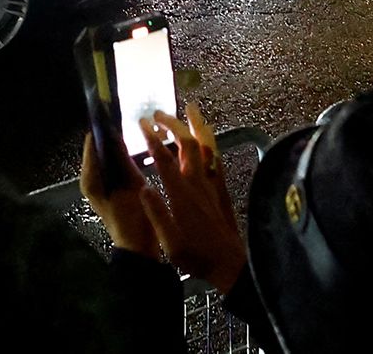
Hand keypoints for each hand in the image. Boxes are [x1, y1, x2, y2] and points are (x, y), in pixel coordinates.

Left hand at [80, 134, 157, 256]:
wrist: (138, 248)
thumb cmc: (134, 218)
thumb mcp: (132, 185)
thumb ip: (123, 159)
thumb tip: (116, 134)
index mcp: (90, 178)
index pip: (91, 142)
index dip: (102, 128)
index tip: (116, 114)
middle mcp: (90, 181)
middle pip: (98, 149)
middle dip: (111, 137)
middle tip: (131, 123)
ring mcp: (99, 187)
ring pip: (107, 158)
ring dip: (118, 148)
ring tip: (135, 135)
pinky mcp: (109, 192)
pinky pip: (113, 169)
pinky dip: (121, 160)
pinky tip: (136, 156)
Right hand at [134, 105, 247, 294]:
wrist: (230, 264)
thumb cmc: (197, 255)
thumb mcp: (170, 242)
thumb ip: (156, 214)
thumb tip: (142, 188)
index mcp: (181, 195)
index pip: (164, 160)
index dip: (152, 139)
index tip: (141, 124)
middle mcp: (197, 184)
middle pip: (186, 145)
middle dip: (172, 125)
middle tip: (157, 114)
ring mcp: (212, 184)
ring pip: (206, 147)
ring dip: (196, 126)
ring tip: (190, 108)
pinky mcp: (222, 190)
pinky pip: (217, 160)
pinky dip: (211, 144)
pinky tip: (208, 138)